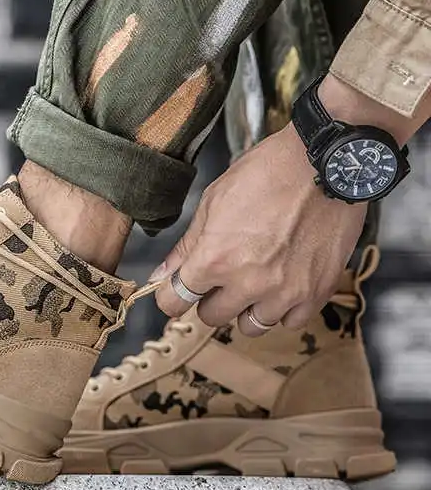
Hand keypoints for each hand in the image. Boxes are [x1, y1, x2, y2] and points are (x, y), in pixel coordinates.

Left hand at [151, 122, 366, 334]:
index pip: (174, 302)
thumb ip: (186, 246)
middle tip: (219, 277)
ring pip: (250, 326)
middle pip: (211, 317)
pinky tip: (281, 283)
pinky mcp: (317, 292)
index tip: (175, 292)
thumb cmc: (268, 173)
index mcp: (215, 259)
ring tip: (253, 280)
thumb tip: (163, 275)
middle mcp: (248, 282)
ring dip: (245, 307)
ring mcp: (285, 292)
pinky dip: (282, 308)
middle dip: (209, 299)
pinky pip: (289, 322)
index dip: (170, 297)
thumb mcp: (213, 202)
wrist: (326, 164)